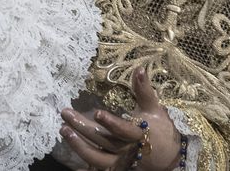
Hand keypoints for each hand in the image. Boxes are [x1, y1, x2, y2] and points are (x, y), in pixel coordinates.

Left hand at [59, 70, 182, 169]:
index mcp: (138, 134)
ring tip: (63, 130)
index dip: (111, 123)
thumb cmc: (159, 128)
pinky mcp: (113, 167)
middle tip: (66, 114)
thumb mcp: (154, 108)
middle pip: (103, 141)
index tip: (96, 112)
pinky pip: (95, 168)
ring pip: (96, 158)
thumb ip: (144, 90)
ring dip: (78, 145)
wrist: (166, 157)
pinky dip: (82, 166)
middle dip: (83, 128)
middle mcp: (126, 150)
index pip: (123, 130)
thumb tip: (139, 68)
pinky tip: (69, 154)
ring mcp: (118, 161)